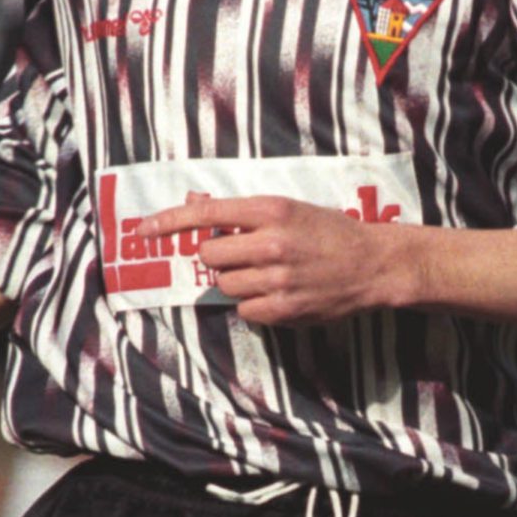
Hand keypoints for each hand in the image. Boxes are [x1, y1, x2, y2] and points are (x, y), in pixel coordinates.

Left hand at [137, 192, 411, 324]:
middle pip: (210, 255)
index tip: (143, 230)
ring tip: (266, 275)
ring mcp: (278, 279)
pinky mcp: (284, 309)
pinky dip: (253, 304)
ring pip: (225, 285)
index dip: (169, 222)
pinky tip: (277, 294)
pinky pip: (244, 310)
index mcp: (272, 210)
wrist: (373, 265)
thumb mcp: (289, 209)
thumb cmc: (329, 232)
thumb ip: (242, 212)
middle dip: (217, 257)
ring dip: (236, 282)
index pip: (207, 214)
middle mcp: (272, 243)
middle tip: (241, 256)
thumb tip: (194, 206)